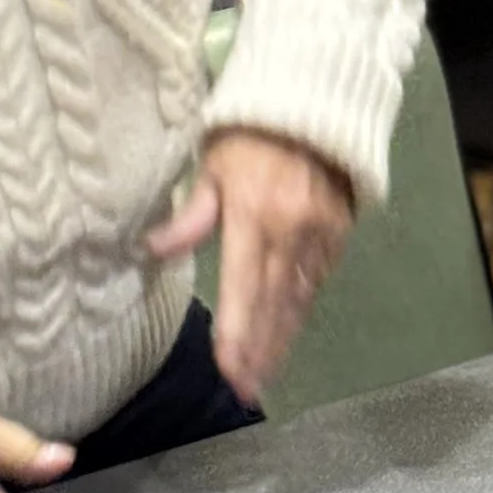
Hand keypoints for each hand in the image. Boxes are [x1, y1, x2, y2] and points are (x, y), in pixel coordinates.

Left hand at [143, 129, 355, 399]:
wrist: (316, 101)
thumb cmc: (251, 135)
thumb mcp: (213, 166)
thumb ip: (191, 215)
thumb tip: (153, 250)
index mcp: (256, 217)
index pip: (244, 287)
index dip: (237, 333)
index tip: (230, 371)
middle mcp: (293, 233)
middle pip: (274, 305)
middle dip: (259, 352)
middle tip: (247, 392)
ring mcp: (322, 235)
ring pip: (298, 299)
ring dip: (280, 339)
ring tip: (264, 375)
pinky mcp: (340, 232)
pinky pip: (317, 280)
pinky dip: (300, 310)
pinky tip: (288, 331)